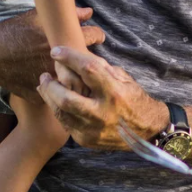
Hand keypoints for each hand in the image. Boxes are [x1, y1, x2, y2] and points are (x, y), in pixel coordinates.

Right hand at [0, 7, 105, 99]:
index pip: (94, 37)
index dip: (97, 36)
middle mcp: (62, 64)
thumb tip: (89, 13)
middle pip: (88, 63)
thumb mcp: (38, 17)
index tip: (96, 37)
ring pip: (74, 84)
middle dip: (89, 59)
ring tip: (74, 71)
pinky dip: (55, 91)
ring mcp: (50, 83)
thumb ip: (68, 15)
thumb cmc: (13, 30)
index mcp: (64, 42)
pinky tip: (55, 86)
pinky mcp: (39, 97)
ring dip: (76, 78)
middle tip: (86, 56)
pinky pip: (54, 98)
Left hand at [37, 46, 166, 150]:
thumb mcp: (124, 78)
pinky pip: (65, 123)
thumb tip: (76, 57)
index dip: (69, 58)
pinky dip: (59, 110)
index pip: (87, 70)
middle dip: (50, 85)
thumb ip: (101, 69)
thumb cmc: (134, 98)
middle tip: (45, 75)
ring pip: (61, 113)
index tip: (56, 51)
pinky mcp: (87, 140)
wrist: (147, 130)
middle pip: (66, 98)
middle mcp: (103, 113)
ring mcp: (93, 130)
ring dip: (49, 98)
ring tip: (45, 86)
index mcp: (114, 93)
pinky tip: (55, 101)